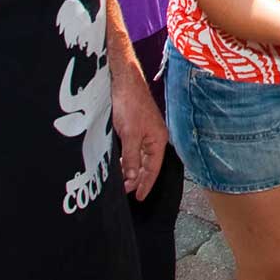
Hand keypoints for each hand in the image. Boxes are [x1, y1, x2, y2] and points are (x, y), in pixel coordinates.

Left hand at [111, 76, 165, 199]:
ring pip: (140, 157)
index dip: (146, 184)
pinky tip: (121, 163)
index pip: (153, 169)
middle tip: (128, 192)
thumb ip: (132, 158)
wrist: (124, 82)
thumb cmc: (130, 103)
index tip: (139, 196)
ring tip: (122, 181)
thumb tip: (132, 177)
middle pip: (148, 164)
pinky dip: (128, 158)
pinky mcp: (136, 126)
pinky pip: (135, 149)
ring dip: (132, 169)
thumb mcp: (129, 135)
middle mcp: (154, 137)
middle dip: (139, 179)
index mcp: (158, 140)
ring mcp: (145, 131)